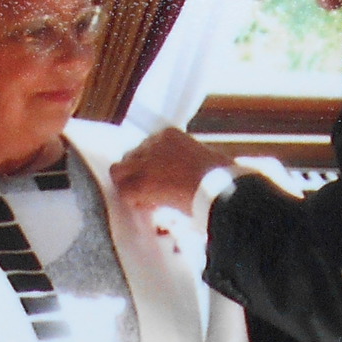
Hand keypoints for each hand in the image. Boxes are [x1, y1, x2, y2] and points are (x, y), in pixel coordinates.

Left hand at [111, 127, 233, 216]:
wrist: (220, 188)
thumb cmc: (221, 177)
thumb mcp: (203, 158)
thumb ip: (186, 160)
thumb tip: (185, 175)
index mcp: (169, 134)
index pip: (146, 145)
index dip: (150, 163)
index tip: (159, 176)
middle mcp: (152, 143)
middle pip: (130, 156)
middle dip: (137, 172)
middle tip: (150, 189)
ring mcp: (144, 163)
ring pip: (119, 172)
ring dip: (130, 185)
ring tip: (146, 199)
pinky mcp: (140, 183)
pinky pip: (124, 192)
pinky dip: (134, 202)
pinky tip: (150, 207)